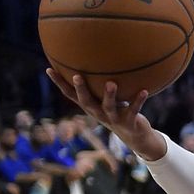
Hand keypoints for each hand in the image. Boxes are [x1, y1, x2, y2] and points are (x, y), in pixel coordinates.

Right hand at [45, 70, 165, 160]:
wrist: (136, 137)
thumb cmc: (120, 111)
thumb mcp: (108, 98)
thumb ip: (102, 83)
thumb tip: (98, 56)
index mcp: (92, 107)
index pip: (71, 95)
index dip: (60, 84)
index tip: (49, 69)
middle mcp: (99, 114)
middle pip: (86, 103)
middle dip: (81, 90)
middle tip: (77, 76)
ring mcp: (114, 119)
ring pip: (109, 107)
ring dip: (110, 95)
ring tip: (112, 83)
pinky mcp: (129, 123)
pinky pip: (133, 110)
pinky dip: (138, 101)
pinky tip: (144, 90)